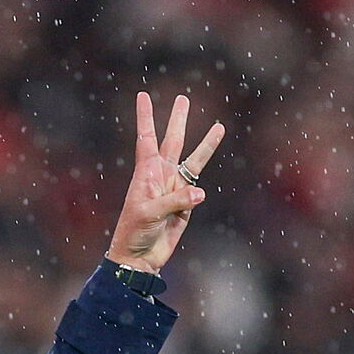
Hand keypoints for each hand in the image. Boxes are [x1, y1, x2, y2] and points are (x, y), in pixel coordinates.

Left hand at [105, 92, 225, 275]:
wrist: (139, 257)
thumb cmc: (134, 231)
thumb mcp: (150, 213)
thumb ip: (175, 201)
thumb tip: (200, 193)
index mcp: (145, 172)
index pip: (146, 138)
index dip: (146, 118)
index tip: (142, 96)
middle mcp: (160, 176)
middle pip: (173, 142)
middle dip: (178, 120)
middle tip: (182, 98)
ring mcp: (174, 189)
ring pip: (193, 161)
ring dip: (205, 144)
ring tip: (219, 127)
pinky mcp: (185, 205)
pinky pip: (196, 192)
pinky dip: (198, 192)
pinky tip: (198, 195)